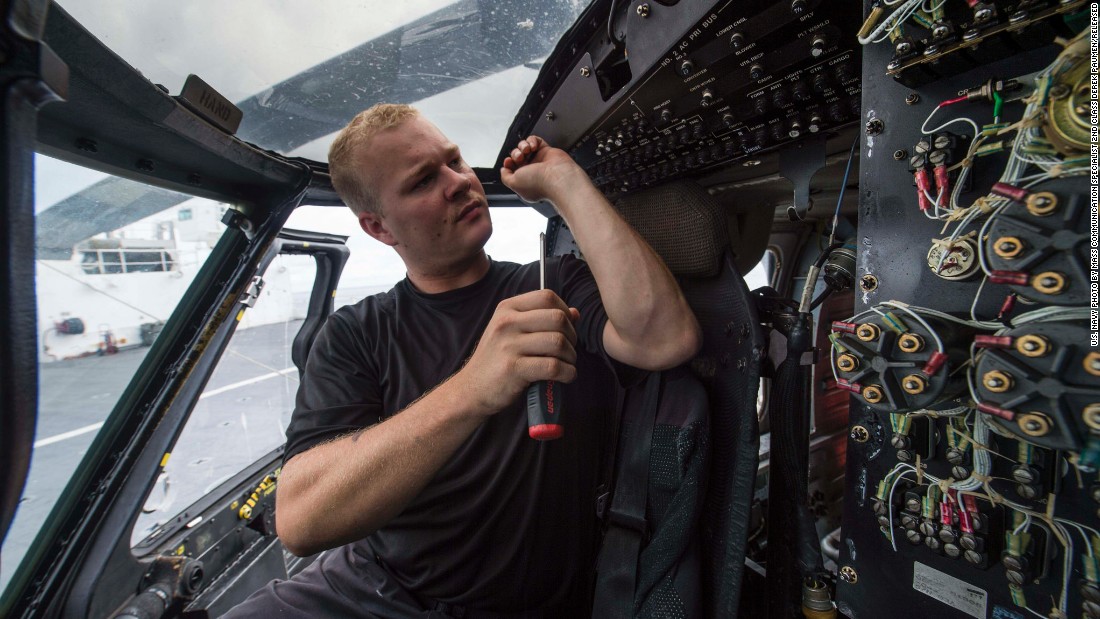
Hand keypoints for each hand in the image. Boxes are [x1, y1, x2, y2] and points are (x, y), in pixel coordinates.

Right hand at [456, 289, 580, 414]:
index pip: (547, 296)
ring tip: (567, 364)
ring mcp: (508, 345)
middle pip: (557, 318)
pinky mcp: (513, 369)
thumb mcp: (512, 332)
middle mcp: (506, 322)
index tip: (566, 329)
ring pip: (558, 342)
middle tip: (568, 351)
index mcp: (507, 308)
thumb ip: (542, 319)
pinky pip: (553, 366)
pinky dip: (567, 373)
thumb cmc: (497, 360)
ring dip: (571, 356)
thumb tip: (576, 313)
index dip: (565, 311)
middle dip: (572, 336)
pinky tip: (565, 376)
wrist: (471, 390)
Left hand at [500, 135, 584, 203]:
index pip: (512, 169)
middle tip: (520, 157)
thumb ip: (505, 177)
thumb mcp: (513, 183)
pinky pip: (535, 141)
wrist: (557, 177)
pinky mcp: (547, 151)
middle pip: (517, 157)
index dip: (508, 163)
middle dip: (515, 154)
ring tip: (526, 149)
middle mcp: (532, 172)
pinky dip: (532, 140)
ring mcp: (540, 161)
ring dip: (522, 146)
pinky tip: (533, 145)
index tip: (508, 161)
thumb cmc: (539, 183)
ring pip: (525, 147)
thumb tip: (504, 170)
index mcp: (524, 182)